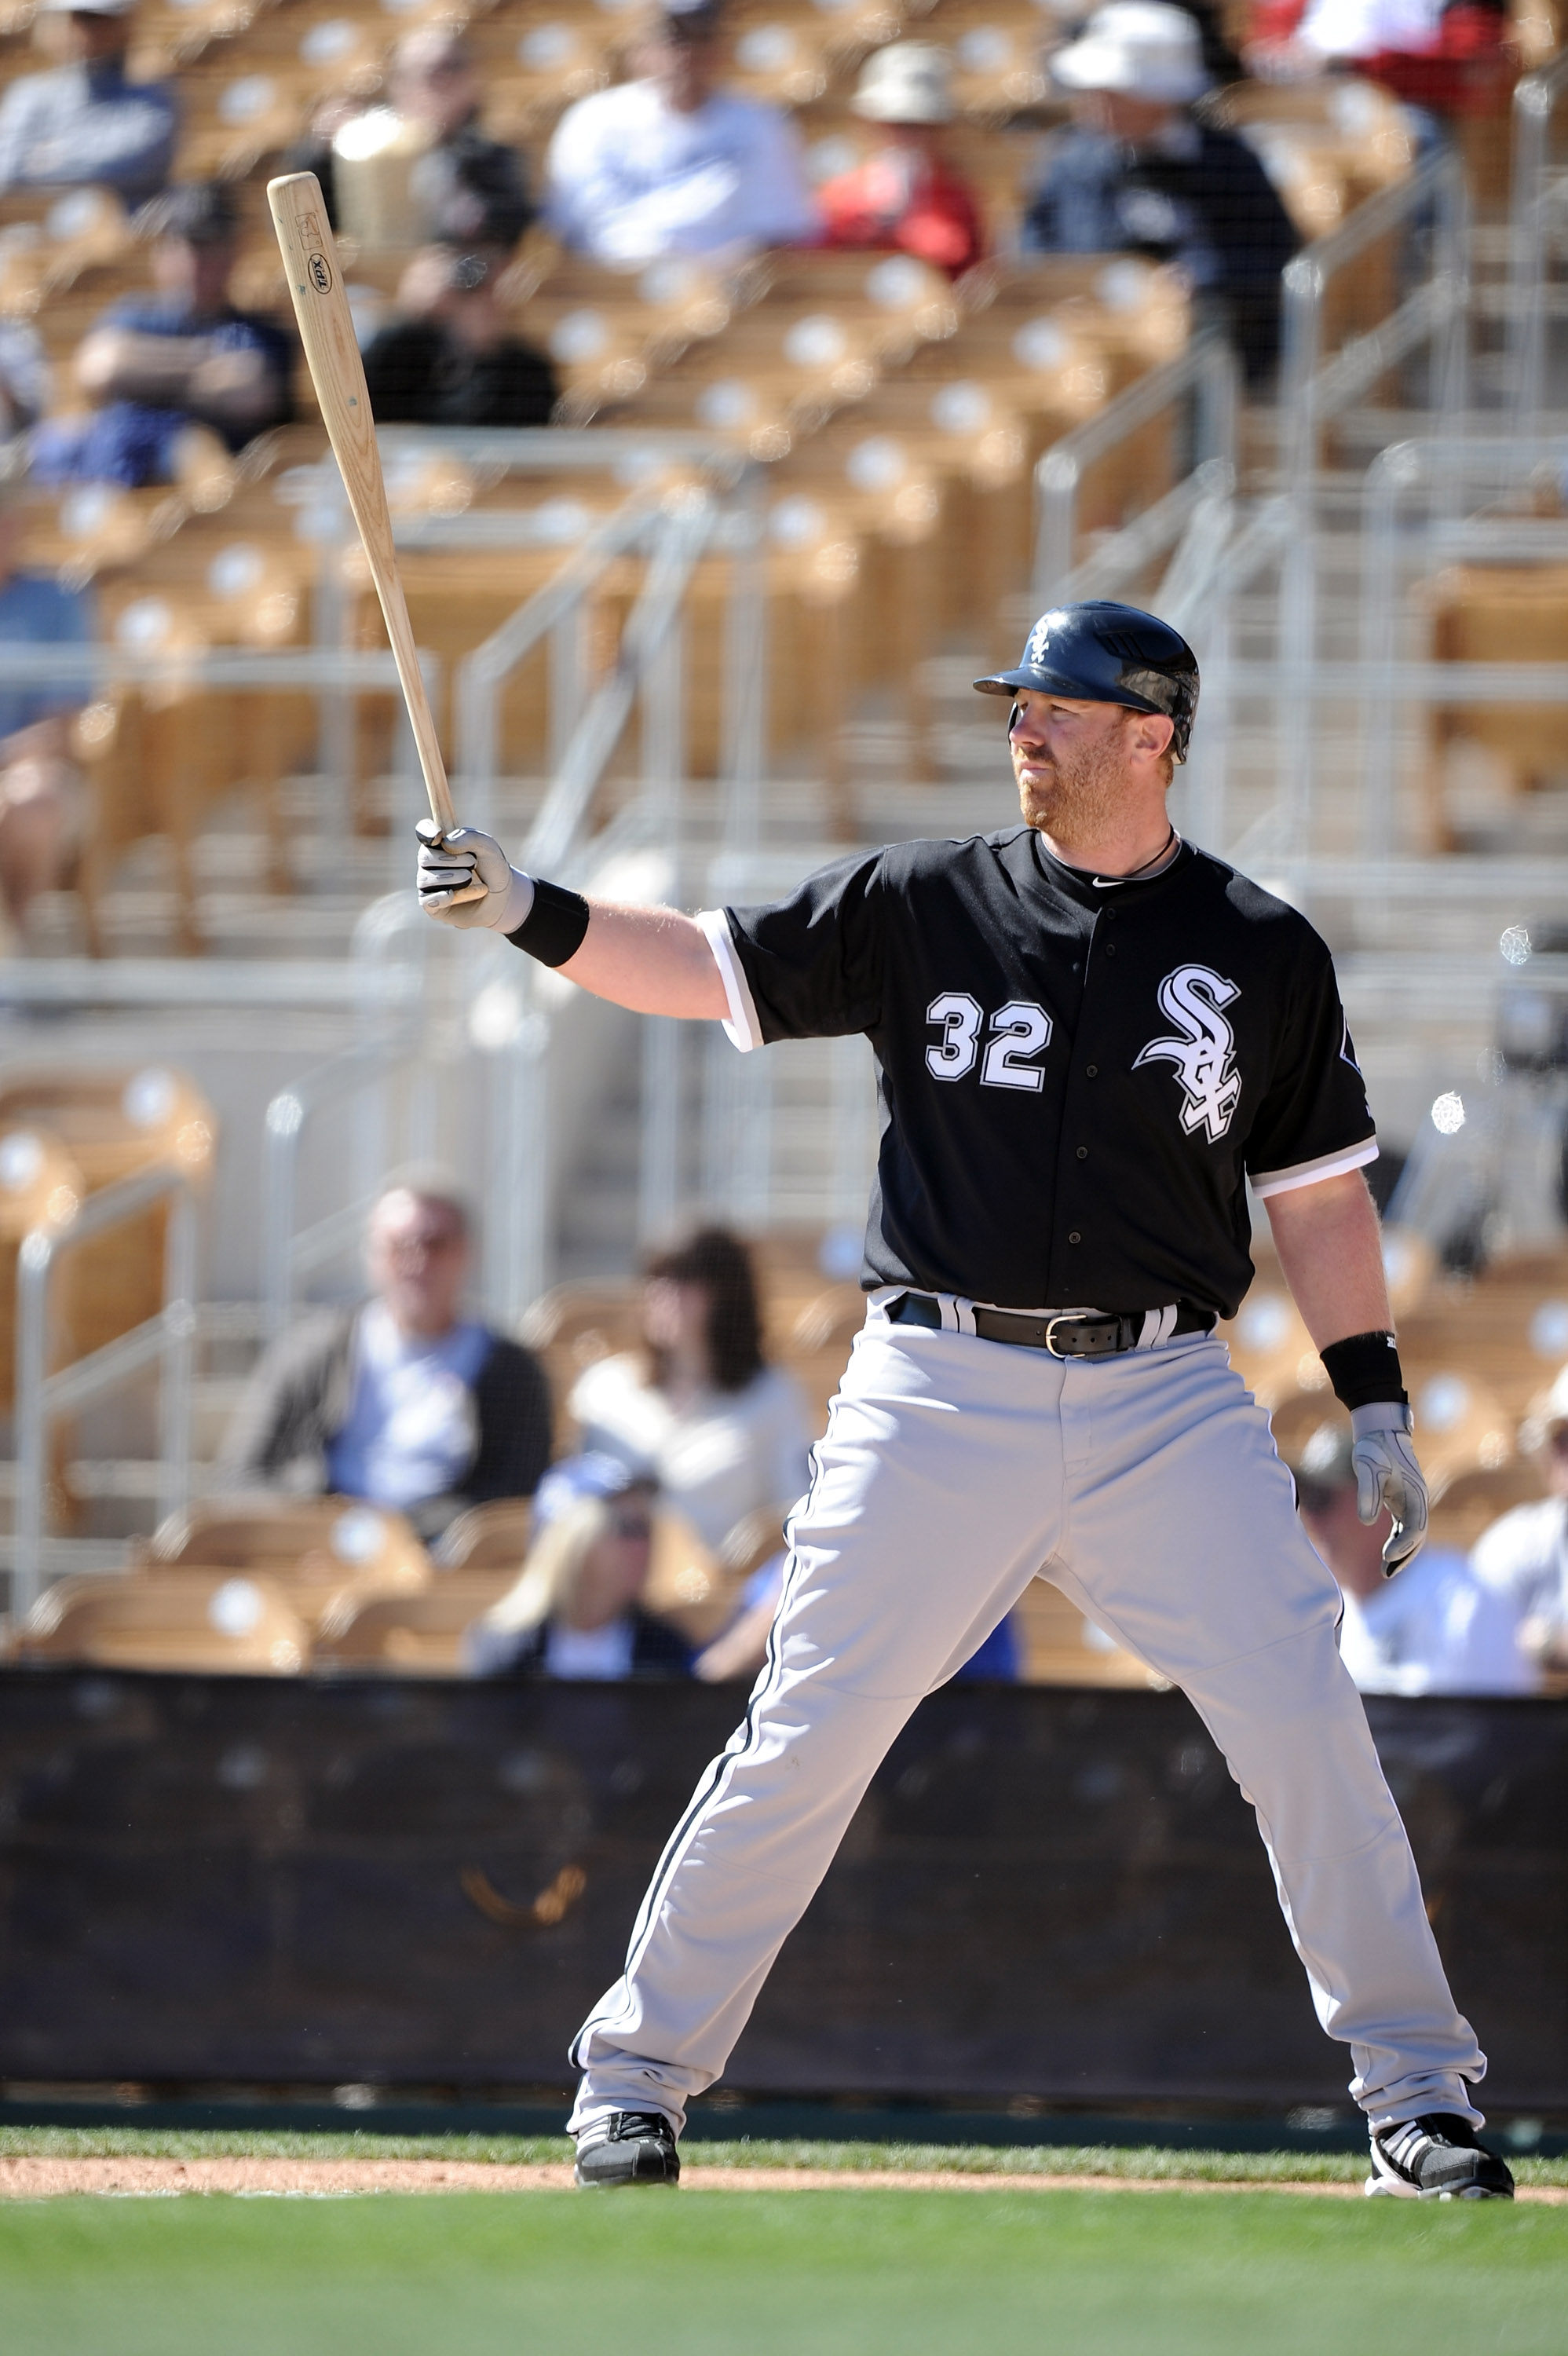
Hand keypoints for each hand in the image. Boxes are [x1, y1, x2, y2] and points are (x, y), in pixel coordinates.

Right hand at [415, 818, 532, 930]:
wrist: (503, 898)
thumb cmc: (492, 869)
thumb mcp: (488, 848)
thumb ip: (470, 838)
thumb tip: (446, 844)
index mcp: (441, 844)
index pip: (423, 831)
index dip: (426, 831)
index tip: (438, 836)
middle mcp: (430, 864)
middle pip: (424, 857)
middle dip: (452, 860)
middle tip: (473, 863)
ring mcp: (429, 885)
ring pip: (426, 880)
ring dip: (454, 879)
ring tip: (472, 880)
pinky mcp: (432, 906)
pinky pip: (427, 901)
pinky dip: (445, 897)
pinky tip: (457, 896)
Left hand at [1350, 1403, 1427, 1576]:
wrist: (1380, 1430)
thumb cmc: (1374, 1447)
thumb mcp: (1367, 1468)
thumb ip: (1367, 1493)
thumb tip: (1366, 1521)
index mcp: (1416, 1494)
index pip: (1416, 1527)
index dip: (1404, 1545)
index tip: (1387, 1556)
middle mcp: (1418, 1500)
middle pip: (1418, 1536)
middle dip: (1405, 1556)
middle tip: (1387, 1573)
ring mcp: (1412, 1502)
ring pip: (1413, 1535)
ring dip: (1402, 1553)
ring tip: (1386, 1572)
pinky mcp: (1402, 1502)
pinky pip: (1404, 1528)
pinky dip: (1397, 1542)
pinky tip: (1387, 1555)